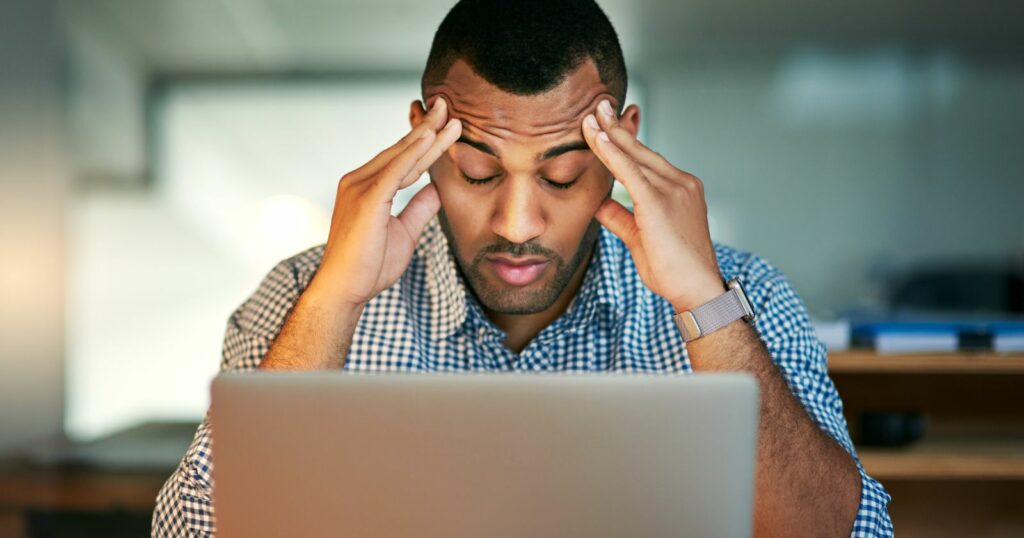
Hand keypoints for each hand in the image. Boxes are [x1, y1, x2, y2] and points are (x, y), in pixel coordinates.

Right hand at [308, 98, 461, 308]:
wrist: (345, 290)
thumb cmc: (369, 266)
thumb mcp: (405, 233)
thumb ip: (419, 209)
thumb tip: (436, 189)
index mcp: (368, 188)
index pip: (404, 159)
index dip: (426, 142)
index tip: (446, 124)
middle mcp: (359, 180)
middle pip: (401, 150)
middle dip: (427, 128)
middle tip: (447, 105)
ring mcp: (359, 187)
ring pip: (400, 156)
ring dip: (426, 135)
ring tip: (448, 115)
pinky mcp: (366, 199)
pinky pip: (394, 171)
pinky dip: (412, 153)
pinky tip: (429, 137)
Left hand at [583, 99, 723, 312]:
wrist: (696, 290)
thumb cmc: (673, 270)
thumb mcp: (640, 238)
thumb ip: (620, 217)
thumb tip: (598, 204)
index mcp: (680, 189)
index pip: (647, 159)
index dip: (626, 140)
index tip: (609, 122)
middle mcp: (680, 183)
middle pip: (641, 149)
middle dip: (617, 126)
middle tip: (598, 105)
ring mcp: (673, 190)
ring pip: (634, 156)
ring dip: (610, 134)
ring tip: (592, 114)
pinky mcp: (659, 203)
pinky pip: (630, 172)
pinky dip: (612, 154)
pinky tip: (598, 138)